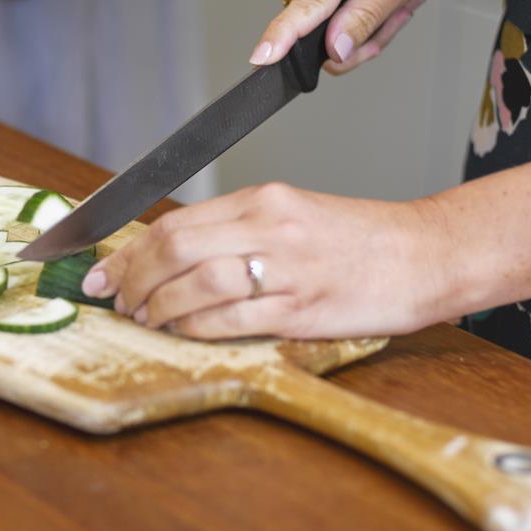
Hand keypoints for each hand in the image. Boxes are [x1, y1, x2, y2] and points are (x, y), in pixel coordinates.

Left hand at [80, 183, 456, 339]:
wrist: (427, 253)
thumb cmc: (361, 239)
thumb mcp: (293, 215)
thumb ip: (238, 230)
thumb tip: (174, 254)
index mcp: (263, 200)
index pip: (176, 222)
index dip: (130, 249)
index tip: (103, 267)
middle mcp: (269, 226)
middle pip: (175, 248)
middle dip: (131, 277)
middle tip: (113, 297)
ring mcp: (286, 268)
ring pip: (196, 283)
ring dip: (157, 305)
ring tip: (142, 318)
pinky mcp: (302, 309)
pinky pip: (231, 319)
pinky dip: (194, 326)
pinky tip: (178, 331)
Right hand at [250, 0, 500, 72]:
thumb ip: (366, 17)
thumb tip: (332, 50)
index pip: (309, 1)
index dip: (283, 34)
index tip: (261, 57)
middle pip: (317, 18)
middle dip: (354, 35)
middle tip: (394, 21)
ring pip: (324, 14)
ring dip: (359, 23)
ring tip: (395, 3)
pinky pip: (329, 0)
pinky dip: (354, 9)